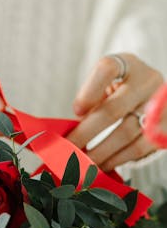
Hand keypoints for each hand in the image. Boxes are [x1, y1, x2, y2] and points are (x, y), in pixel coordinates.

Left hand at [68, 53, 163, 170]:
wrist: (151, 92)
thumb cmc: (119, 88)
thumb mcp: (105, 83)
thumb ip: (91, 99)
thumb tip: (74, 131)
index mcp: (127, 64)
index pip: (107, 69)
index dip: (89, 92)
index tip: (76, 111)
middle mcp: (147, 81)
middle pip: (114, 108)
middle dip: (87, 132)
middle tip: (70, 147)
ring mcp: (160, 104)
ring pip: (128, 132)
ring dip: (102, 151)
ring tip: (84, 162)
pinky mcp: (166, 126)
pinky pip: (141, 147)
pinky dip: (120, 158)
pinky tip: (104, 164)